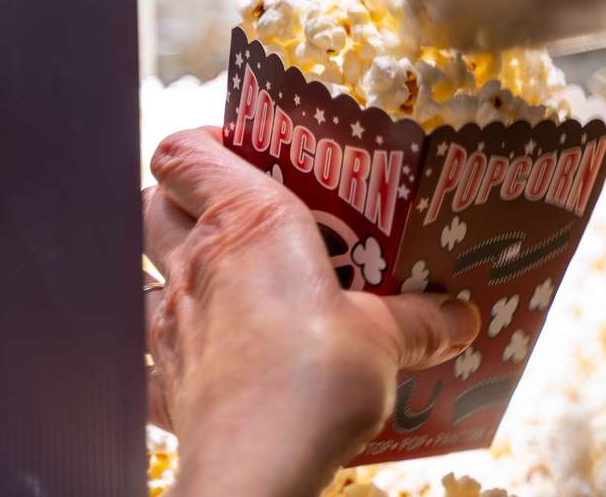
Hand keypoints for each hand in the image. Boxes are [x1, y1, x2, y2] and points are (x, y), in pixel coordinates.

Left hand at [144, 127, 479, 496]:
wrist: (261, 464)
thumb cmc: (318, 378)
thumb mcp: (386, 337)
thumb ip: (419, 320)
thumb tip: (460, 317)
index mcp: (249, 222)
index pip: (184, 151)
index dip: (203, 141)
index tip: (245, 151)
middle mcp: (198, 262)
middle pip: (154, 202)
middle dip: (183, 199)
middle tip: (238, 212)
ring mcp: (170, 322)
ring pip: (144, 269)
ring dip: (173, 267)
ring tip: (224, 283)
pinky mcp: (162, 381)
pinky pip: (144, 353)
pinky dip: (164, 349)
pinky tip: (201, 359)